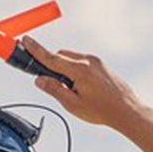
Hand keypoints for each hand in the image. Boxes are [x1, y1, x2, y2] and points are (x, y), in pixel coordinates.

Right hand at [19, 36, 142, 125]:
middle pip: (61, 55)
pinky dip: (75, 70)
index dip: (36, 49)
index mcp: (79, 70)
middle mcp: (88, 61)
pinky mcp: (101, 65)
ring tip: (73, 91)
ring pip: (72, 59)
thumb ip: (54, 90)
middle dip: (52, 65)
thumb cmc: (102, 110)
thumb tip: (40, 80)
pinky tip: (82, 88)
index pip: (51, 58)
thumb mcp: (73, 104)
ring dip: (65, 69)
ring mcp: (96, 62)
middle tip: (52, 83)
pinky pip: (82, 62)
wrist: (127, 110)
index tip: (26, 40)